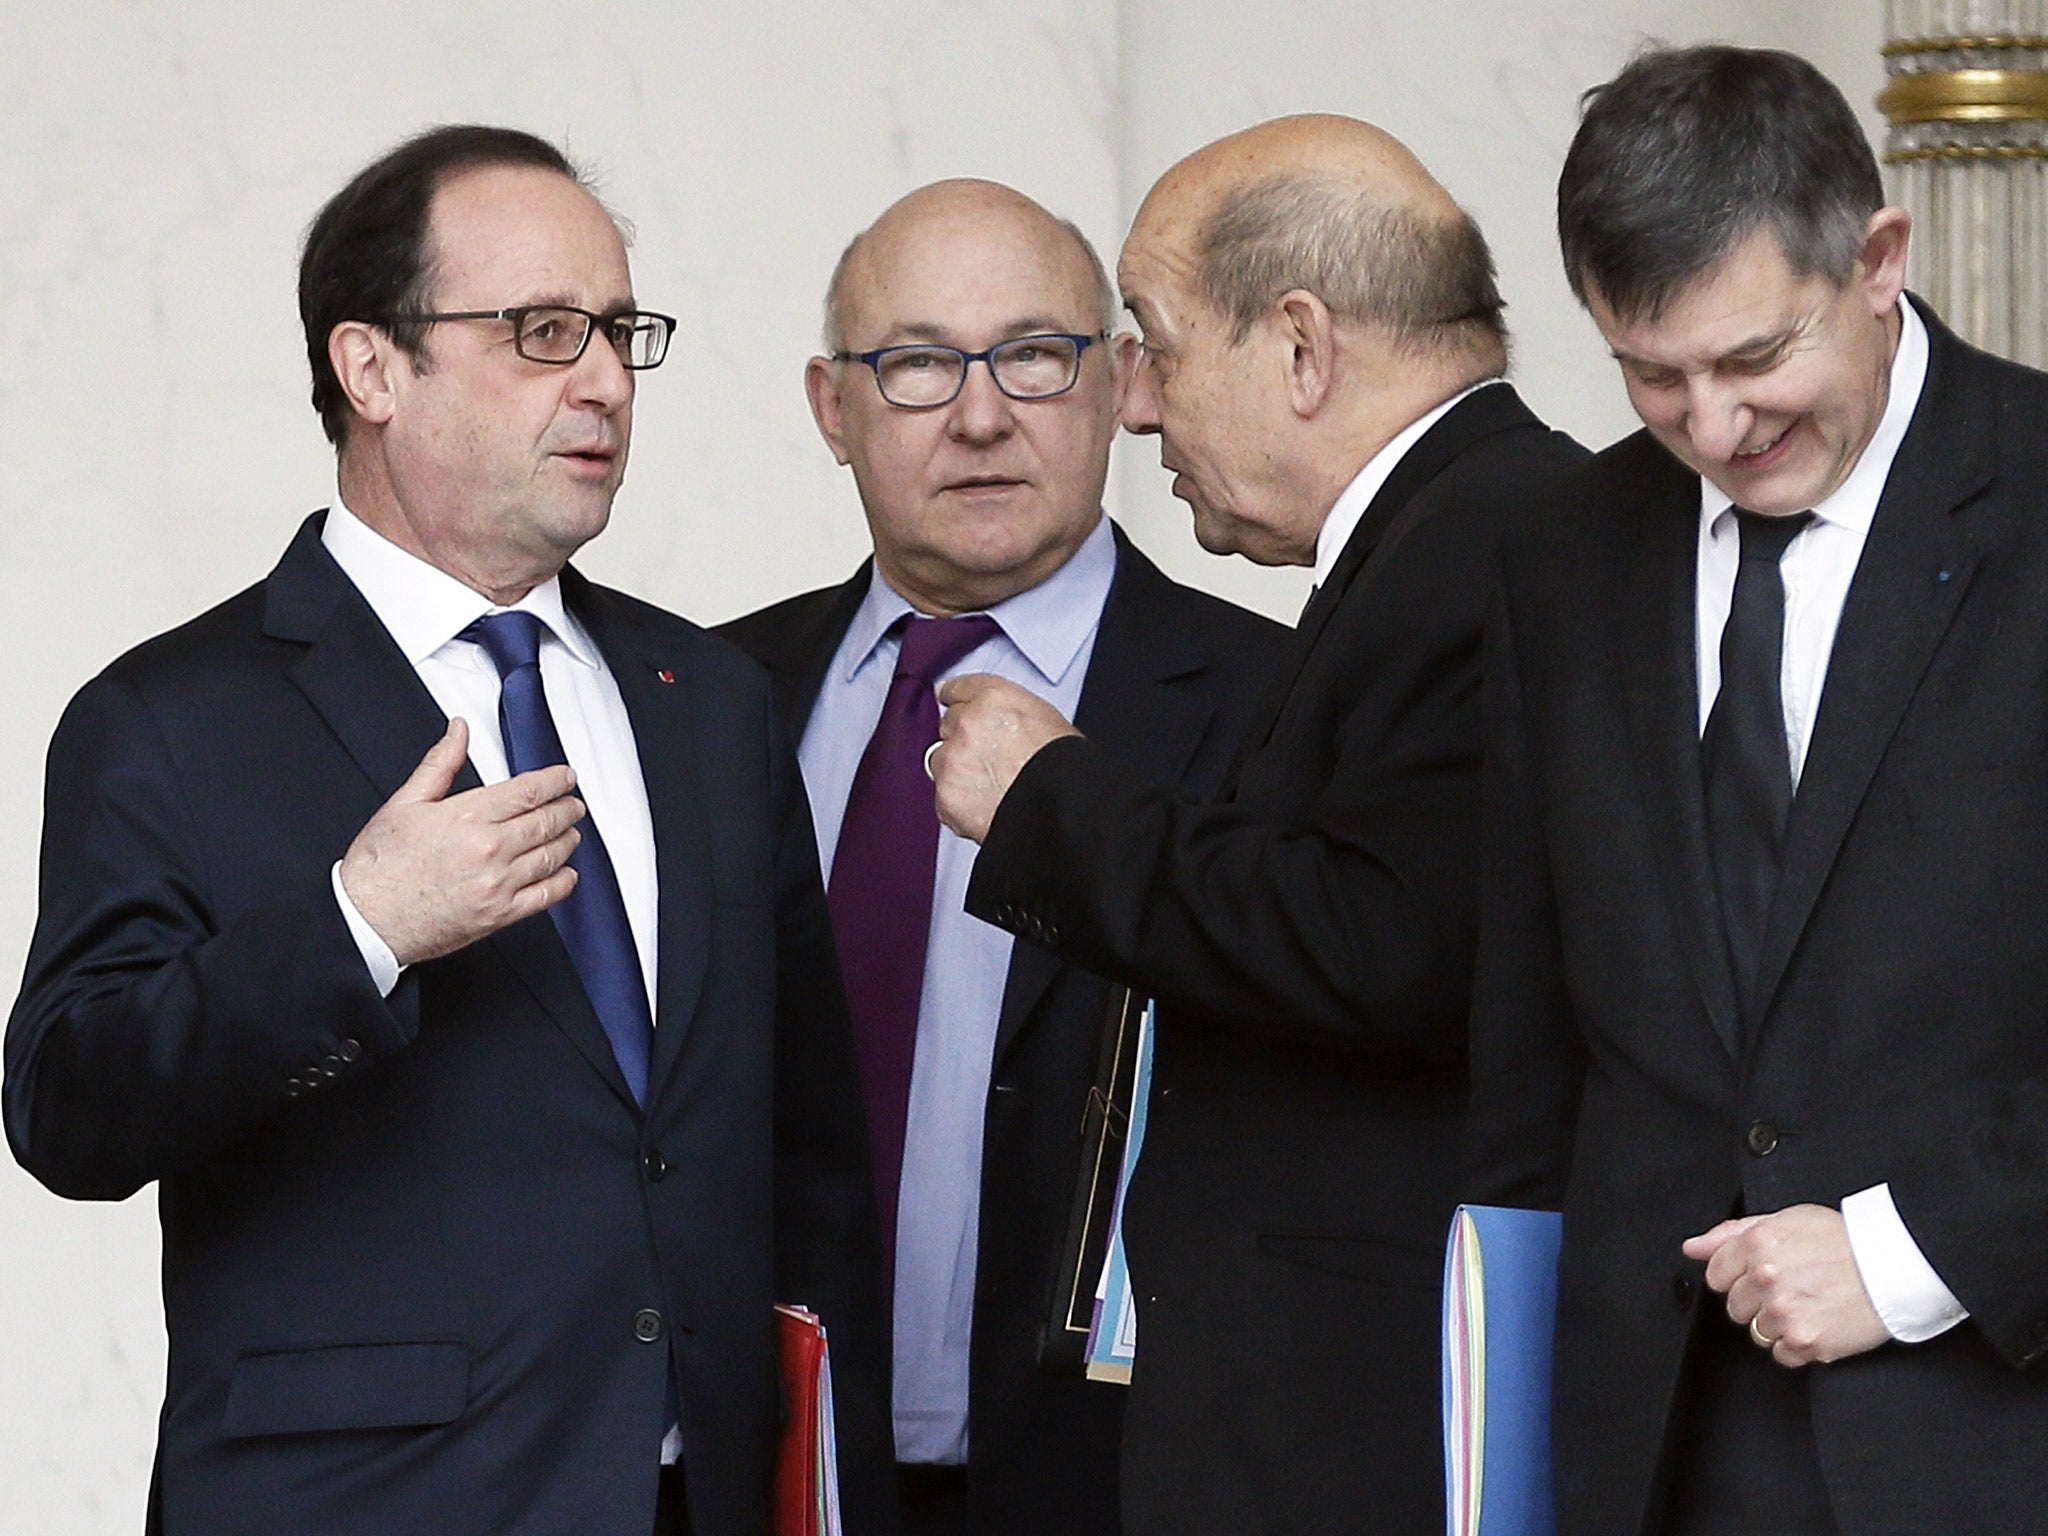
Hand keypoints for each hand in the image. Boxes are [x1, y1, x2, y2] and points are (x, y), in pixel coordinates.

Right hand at [340, 718, 585, 965]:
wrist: (366, 920)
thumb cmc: (380, 865)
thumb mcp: (405, 802)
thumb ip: (440, 763)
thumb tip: (459, 731)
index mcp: (467, 817)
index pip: (529, 791)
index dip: (556, 781)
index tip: (566, 777)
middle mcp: (488, 850)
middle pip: (547, 821)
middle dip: (568, 808)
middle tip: (575, 803)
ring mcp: (497, 884)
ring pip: (551, 856)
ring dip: (568, 840)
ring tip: (571, 832)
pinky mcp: (499, 915)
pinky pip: (546, 896)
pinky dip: (564, 882)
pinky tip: (566, 873)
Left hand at [929, 675, 1081, 842]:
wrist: (1064, 808)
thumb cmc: (1065, 766)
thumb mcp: (1044, 718)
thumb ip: (1006, 711)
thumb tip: (993, 716)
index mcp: (994, 698)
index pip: (957, 687)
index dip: (956, 699)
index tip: (949, 701)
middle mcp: (968, 722)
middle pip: (949, 725)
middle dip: (963, 739)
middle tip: (991, 759)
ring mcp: (952, 759)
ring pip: (940, 761)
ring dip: (957, 771)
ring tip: (992, 787)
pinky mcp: (946, 794)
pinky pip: (944, 796)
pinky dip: (960, 804)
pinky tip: (987, 807)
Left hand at [1683, 1204, 1890, 1366]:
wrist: (1894, 1266)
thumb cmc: (1844, 1241)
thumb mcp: (1784, 1220)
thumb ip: (1731, 1234)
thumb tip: (1694, 1247)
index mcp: (1757, 1244)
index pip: (1716, 1275)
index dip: (1738, 1277)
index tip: (1761, 1276)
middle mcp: (1766, 1278)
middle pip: (1735, 1307)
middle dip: (1758, 1301)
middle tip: (1793, 1289)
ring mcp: (1785, 1311)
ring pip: (1757, 1332)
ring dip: (1779, 1324)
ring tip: (1810, 1304)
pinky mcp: (1807, 1341)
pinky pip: (1782, 1354)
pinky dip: (1798, 1346)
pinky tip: (1818, 1323)